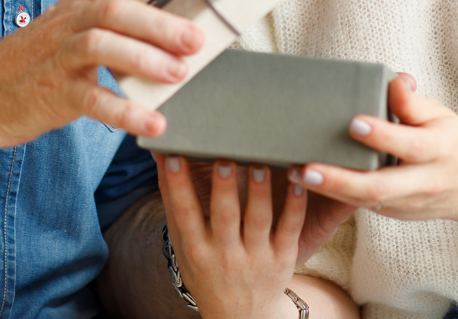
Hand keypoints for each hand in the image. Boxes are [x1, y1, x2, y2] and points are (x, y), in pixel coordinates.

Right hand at [0, 0, 202, 155]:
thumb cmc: (42, 55)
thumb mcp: (76, 24)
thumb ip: (121, 17)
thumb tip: (185, 18)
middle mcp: (70, 20)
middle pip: (115, 9)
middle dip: (159, 23)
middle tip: (197, 39)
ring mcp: (58, 56)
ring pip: (101, 46)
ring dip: (144, 59)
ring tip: (179, 75)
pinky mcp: (52, 94)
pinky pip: (91, 100)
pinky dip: (124, 112)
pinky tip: (153, 123)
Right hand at [158, 154, 306, 318]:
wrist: (239, 317)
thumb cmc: (205, 268)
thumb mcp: (183, 243)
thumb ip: (173, 199)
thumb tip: (160, 154)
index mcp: (196, 249)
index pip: (185, 213)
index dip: (178, 185)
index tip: (175, 156)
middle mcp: (225, 255)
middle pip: (224, 216)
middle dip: (224, 188)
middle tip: (224, 158)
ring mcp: (256, 258)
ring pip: (258, 220)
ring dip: (259, 192)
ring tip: (259, 164)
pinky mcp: (283, 258)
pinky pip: (290, 229)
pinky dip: (295, 207)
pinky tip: (297, 183)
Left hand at [289, 75, 457, 221]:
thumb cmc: (446, 139)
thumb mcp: (438, 115)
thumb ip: (413, 101)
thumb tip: (395, 81)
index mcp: (438, 150)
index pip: (411, 145)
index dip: (384, 136)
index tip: (354, 122)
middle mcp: (423, 182)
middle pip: (381, 187)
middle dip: (341, 179)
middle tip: (306, 168)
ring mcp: (406, 203)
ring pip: (367, 202)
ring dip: (329, 190)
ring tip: (295, 174)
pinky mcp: (393, 213)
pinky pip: (362, 206)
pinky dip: (334, 195)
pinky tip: (305, 182)